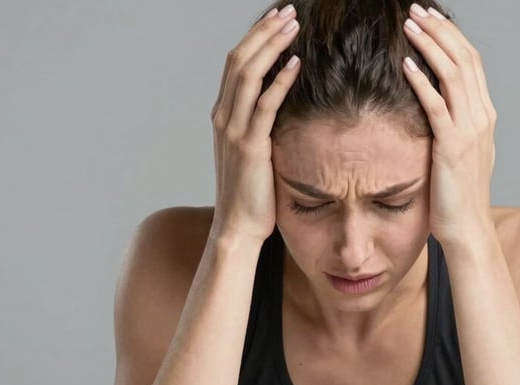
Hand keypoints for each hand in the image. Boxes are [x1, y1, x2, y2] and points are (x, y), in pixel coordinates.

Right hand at [209, 5, 300, 243]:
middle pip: (239, 59)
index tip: (277, 19)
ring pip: (248, 74)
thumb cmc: (251, 192)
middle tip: (288, 11)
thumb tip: (283, 105)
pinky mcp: (251, 147)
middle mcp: (224, 117)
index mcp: (223, 115)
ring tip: (293, 25)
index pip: (236, 64)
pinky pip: (265, 105)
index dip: (255, 37)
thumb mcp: (252, 152)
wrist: (238, 227)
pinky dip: (280, 81)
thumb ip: (259, 125)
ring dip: (271, 45)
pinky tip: (296, 63)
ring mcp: (234, 131)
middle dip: (263, 31)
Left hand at [401, 4, 497, 247]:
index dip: (451, 36)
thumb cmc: (458, 196)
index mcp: (484, 116)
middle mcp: (482, 117)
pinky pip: (437, 106)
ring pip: (454, 75)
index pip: (471, 63)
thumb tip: (435, 106)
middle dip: (441, 29)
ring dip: (431, 45)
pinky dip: (423, 82)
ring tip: (410, 25)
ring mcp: (470, 131)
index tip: (429, 18)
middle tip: (418, 9)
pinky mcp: (452, 148)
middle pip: (465, 58)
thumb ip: (453, 126)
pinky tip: (406, 65)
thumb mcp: (461, 153)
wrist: (468, 229)